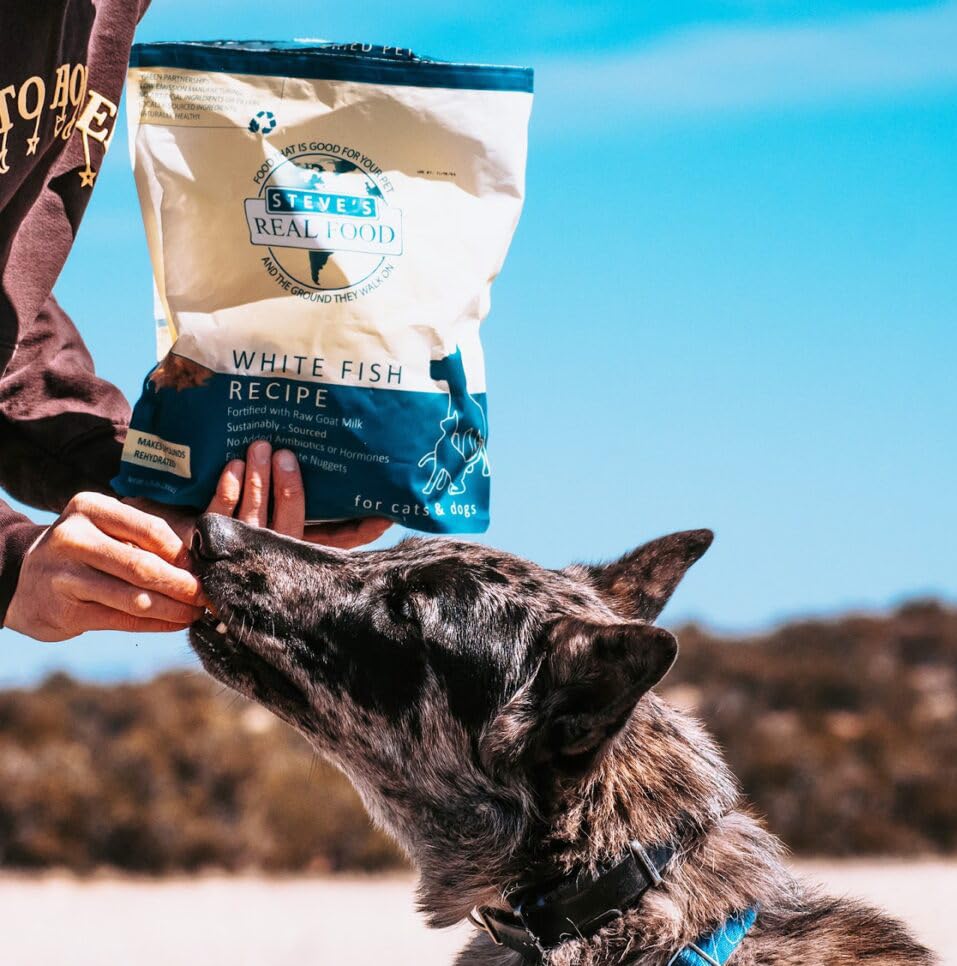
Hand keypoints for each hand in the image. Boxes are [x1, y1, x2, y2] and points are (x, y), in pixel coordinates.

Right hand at [5, 492, 203, 641]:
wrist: (24, 577)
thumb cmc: (85, 549)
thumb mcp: (106, 526)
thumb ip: (145, 535)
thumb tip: (200, 558)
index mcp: (89, 508)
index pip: (150, 528)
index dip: (183, 551)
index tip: (204, 565)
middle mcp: (73, 538)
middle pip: (144, 566)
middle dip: (184, 584)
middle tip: (209, 595)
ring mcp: (65, 576)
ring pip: (135, 598)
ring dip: (174, 609)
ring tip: (197, 612)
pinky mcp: (65, 612)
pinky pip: (123, 620)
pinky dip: (157, 623)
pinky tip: (176, 623)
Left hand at [128, 441, 390, 549]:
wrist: (160, 554)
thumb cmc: (227, 523)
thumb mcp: (265, 514)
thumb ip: (292, 502)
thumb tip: (319, 464)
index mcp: (291, 560)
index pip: (331, 547)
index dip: (357, 532)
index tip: (383, 515)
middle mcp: (269, 565)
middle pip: (288, 529)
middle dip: (290, 491)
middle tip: (288, 454)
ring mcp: (236, 560)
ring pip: (254, 520)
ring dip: (258, 481)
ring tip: (261, 447)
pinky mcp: (202, 549)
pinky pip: (219, 517)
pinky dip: (227, 490)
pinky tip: (231, 467)